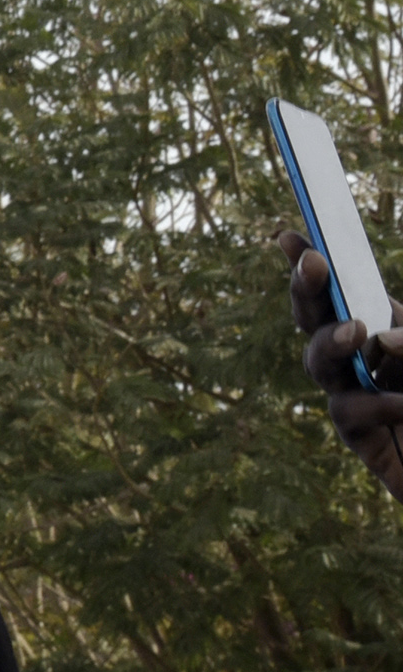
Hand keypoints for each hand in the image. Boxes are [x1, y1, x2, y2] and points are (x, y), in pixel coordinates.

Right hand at [285, 231, 402, 495]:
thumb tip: (377, 338)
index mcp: (381, 327)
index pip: (338, 290)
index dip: (307, 264)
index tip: (289, 237)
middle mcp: (358, 356)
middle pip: (313, 319)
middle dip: (306, 289)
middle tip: (312, 264)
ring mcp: (353, 394)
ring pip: (318, 362)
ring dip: (330, 342)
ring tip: (356, 332)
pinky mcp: (360, 435)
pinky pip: (349, 412)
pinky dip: (376, 402)